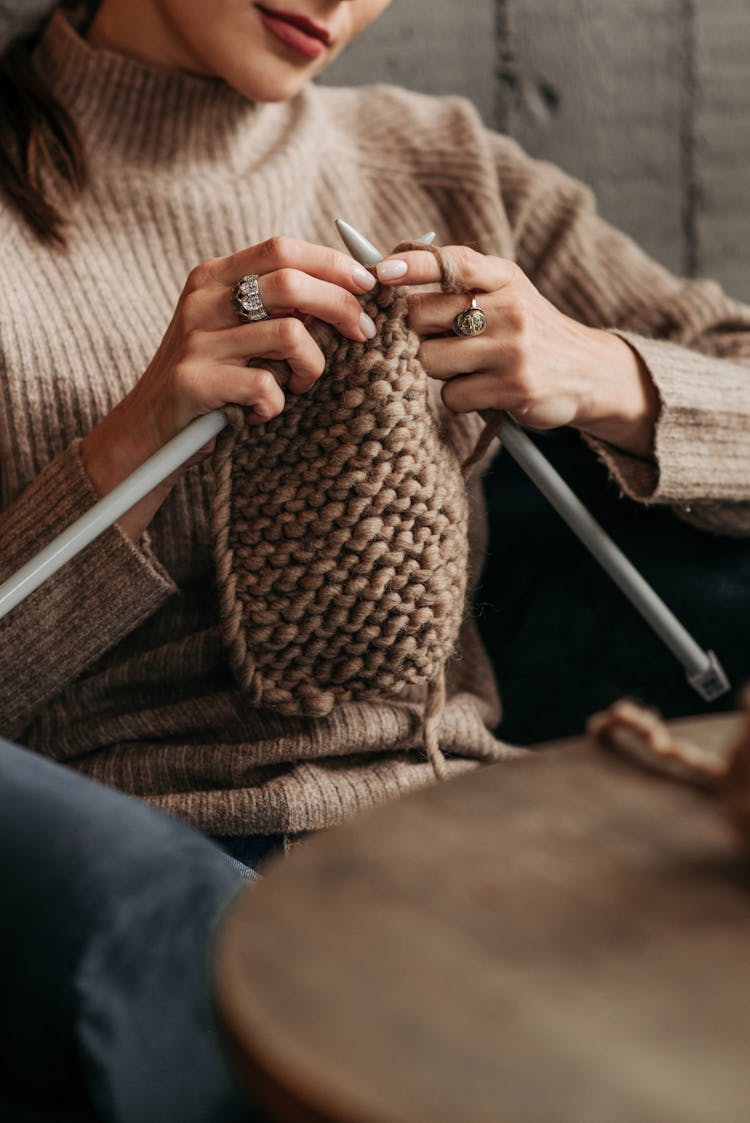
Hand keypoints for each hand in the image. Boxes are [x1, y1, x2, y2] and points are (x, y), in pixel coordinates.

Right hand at [81, 236, 377, 539]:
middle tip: (361, 334)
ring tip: (299, 384)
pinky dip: (277, 404)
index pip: (282, 248)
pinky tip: (261, 413)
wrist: (147, 434)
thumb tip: (349, 290)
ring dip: (312, 365)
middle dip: (341, 307)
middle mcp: (200, 301)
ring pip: (290, 335)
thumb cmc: (211, 382)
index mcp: (212, 277)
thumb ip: (278, 307)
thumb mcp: (237, 333)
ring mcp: (195, 341)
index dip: (332, 263)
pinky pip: (267, 386)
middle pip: (291, 283)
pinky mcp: (194, 382)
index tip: (367, 284)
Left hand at [375, 246, 658, 458]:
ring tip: (467, 368)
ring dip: (438, 370)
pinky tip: (483, 391)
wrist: (589, 372)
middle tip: (439, 341)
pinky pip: (452, 396)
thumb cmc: (528, 332)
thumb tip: (385, 278)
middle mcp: (510, 308)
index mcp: (504, 277)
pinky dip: (458, 398)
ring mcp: (512, 349)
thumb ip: (459, 284)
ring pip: (430, 360)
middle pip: (421, 316)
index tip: (382, 272)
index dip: (413, 265)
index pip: (453, 262)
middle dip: (416, 334)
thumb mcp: (506, 294)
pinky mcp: (513, 388)